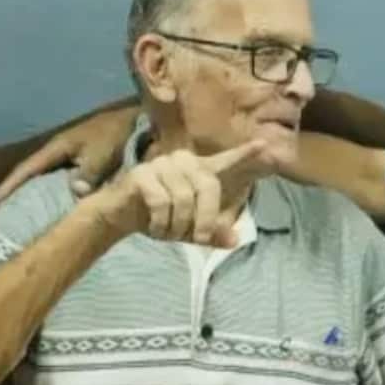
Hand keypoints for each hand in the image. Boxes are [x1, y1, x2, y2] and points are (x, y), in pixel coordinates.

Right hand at [0, 106, 137, 205]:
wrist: (138, 120)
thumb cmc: (117, 134)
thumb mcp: (102, 152)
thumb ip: (89, 171)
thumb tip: (75, 191)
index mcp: (58, 147)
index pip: (28, 168)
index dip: (10, 185)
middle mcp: (61, 151)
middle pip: (33, 174)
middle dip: (18, 191)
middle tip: (5, 214)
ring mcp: (72, 155)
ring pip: (49, 177)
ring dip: (37, 193)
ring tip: (26, 214)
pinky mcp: (86, 161)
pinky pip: (65, 179)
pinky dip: (58, 191)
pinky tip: (58, 205)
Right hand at [89, 139, 281, 246]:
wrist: (119, 217)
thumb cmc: (158, 218)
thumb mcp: (188, 229)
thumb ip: (212, 233)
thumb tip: (235, 240)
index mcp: (197, 172)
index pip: (224, 161)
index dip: (244, 154)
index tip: (264, 144)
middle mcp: (182, 162)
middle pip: (209, 187)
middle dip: (206, 220)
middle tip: (198, 240)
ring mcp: (161, 165)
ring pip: (185, 198)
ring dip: (178, 225)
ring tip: (169, 234)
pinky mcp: (142, 174)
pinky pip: (162, 202)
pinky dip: (162, 223)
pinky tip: (155, 229)